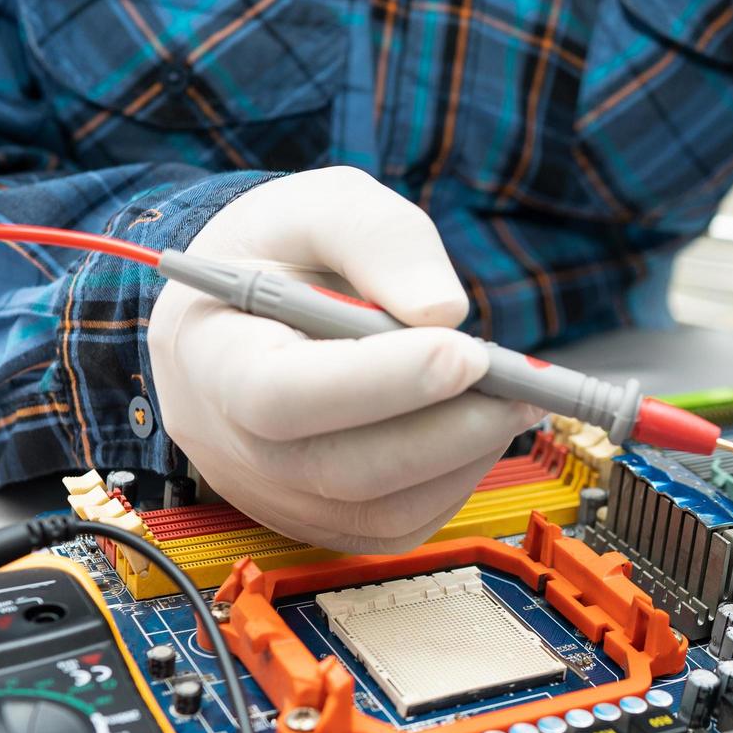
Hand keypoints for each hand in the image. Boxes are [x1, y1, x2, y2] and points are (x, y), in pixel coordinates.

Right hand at [148, 167, 542, 552]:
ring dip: (463, 456)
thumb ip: (379, 238)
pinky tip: (479, 426)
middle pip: (340, 470)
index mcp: (213, 357)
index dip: (377, 382)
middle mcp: (234, 445)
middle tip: (519, 382)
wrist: (246, 307)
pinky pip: (398, 525)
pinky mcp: (323, 522)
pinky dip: (455, 481)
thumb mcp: (320, 207)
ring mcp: (278, 496)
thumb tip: (444, 309)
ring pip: (380, 511)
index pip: (280, 395)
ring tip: (513, 396)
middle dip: (446, 428)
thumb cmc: (280, 255)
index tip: (464, 349)